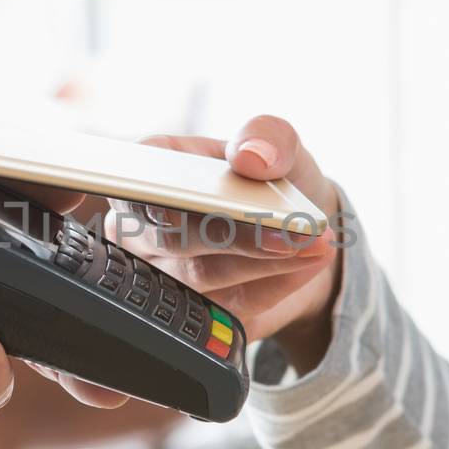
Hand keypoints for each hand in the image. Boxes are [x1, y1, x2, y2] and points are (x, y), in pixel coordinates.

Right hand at [107, 114, 343, 373]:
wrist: (298, 233)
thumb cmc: (271, 180)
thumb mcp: (279, 144)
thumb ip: (267, 136)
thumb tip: (250, 155)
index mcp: (153, 173)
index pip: (134, 183)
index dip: (150, 199)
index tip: (181, 210)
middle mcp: (147, 227)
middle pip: (170, 238)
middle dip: (234, 236)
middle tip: (290, 232)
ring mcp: (166, 274)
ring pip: (202, 276)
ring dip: (264, 263)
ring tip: (315, 244)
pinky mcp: (196, 311)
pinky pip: (229, 307)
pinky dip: (275, 285)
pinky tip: (306, 263)